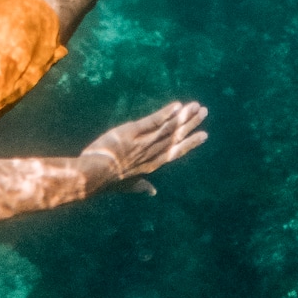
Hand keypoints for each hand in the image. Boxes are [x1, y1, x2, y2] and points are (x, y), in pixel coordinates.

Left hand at [79, 101, 206, 187]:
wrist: (93, 176)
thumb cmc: (108, 181)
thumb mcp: (127, 185)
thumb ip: (141, 186)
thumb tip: (153, 192)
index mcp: (152, 165)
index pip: (175, 151)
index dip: (190, 143)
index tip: (203, 135)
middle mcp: (152, 153)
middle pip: (176, 136)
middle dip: (191, 124)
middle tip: (204, 112)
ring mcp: (143, 143)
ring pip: (168, 128)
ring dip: (183, 116)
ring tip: (196, 106)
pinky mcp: (132, 133)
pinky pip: (153, 121)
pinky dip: (166, 113)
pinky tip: (177, 106)